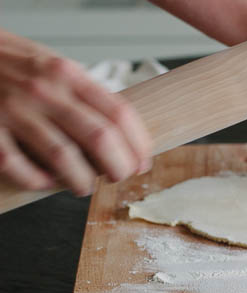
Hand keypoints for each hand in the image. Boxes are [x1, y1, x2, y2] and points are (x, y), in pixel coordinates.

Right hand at [0, 31, 150, 195]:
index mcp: (68, 74)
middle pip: (101, 139)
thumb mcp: (54, 66)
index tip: (143, 161)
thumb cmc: (10, 63)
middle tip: (120, 176)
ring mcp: (15, 111)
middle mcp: (45, 91)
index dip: (139, 145)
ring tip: (84, 185)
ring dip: (83, 181)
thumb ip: (84, 95)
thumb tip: (122, 133)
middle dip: (120, 167)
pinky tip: (45, 182)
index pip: (120, 114)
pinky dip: (38, 182)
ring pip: (66, 159)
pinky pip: (20, 168)